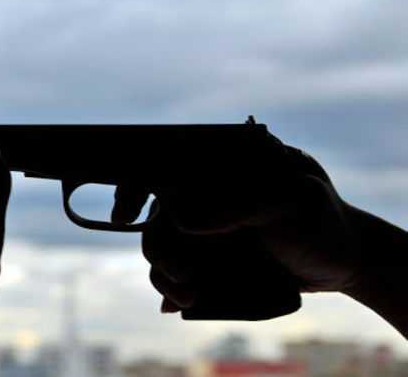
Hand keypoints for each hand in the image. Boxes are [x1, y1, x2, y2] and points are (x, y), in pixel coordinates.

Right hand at [113, 168, 359, 314]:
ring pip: (163, 244)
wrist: (343, 262)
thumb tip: (179, 219)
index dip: (135, 185)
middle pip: (156, 211)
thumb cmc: (320, 221)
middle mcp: (206, 194)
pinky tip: (177, 303)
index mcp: (222, 165)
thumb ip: (238, 205)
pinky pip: (178, 269)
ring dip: (162, 272)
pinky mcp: (211, 255)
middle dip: (154, 243)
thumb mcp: (288, 204)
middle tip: (175, 271)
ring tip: (186, 296)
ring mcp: (207, 225)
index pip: (165, 165)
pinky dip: (171, 287)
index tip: (125, 213)